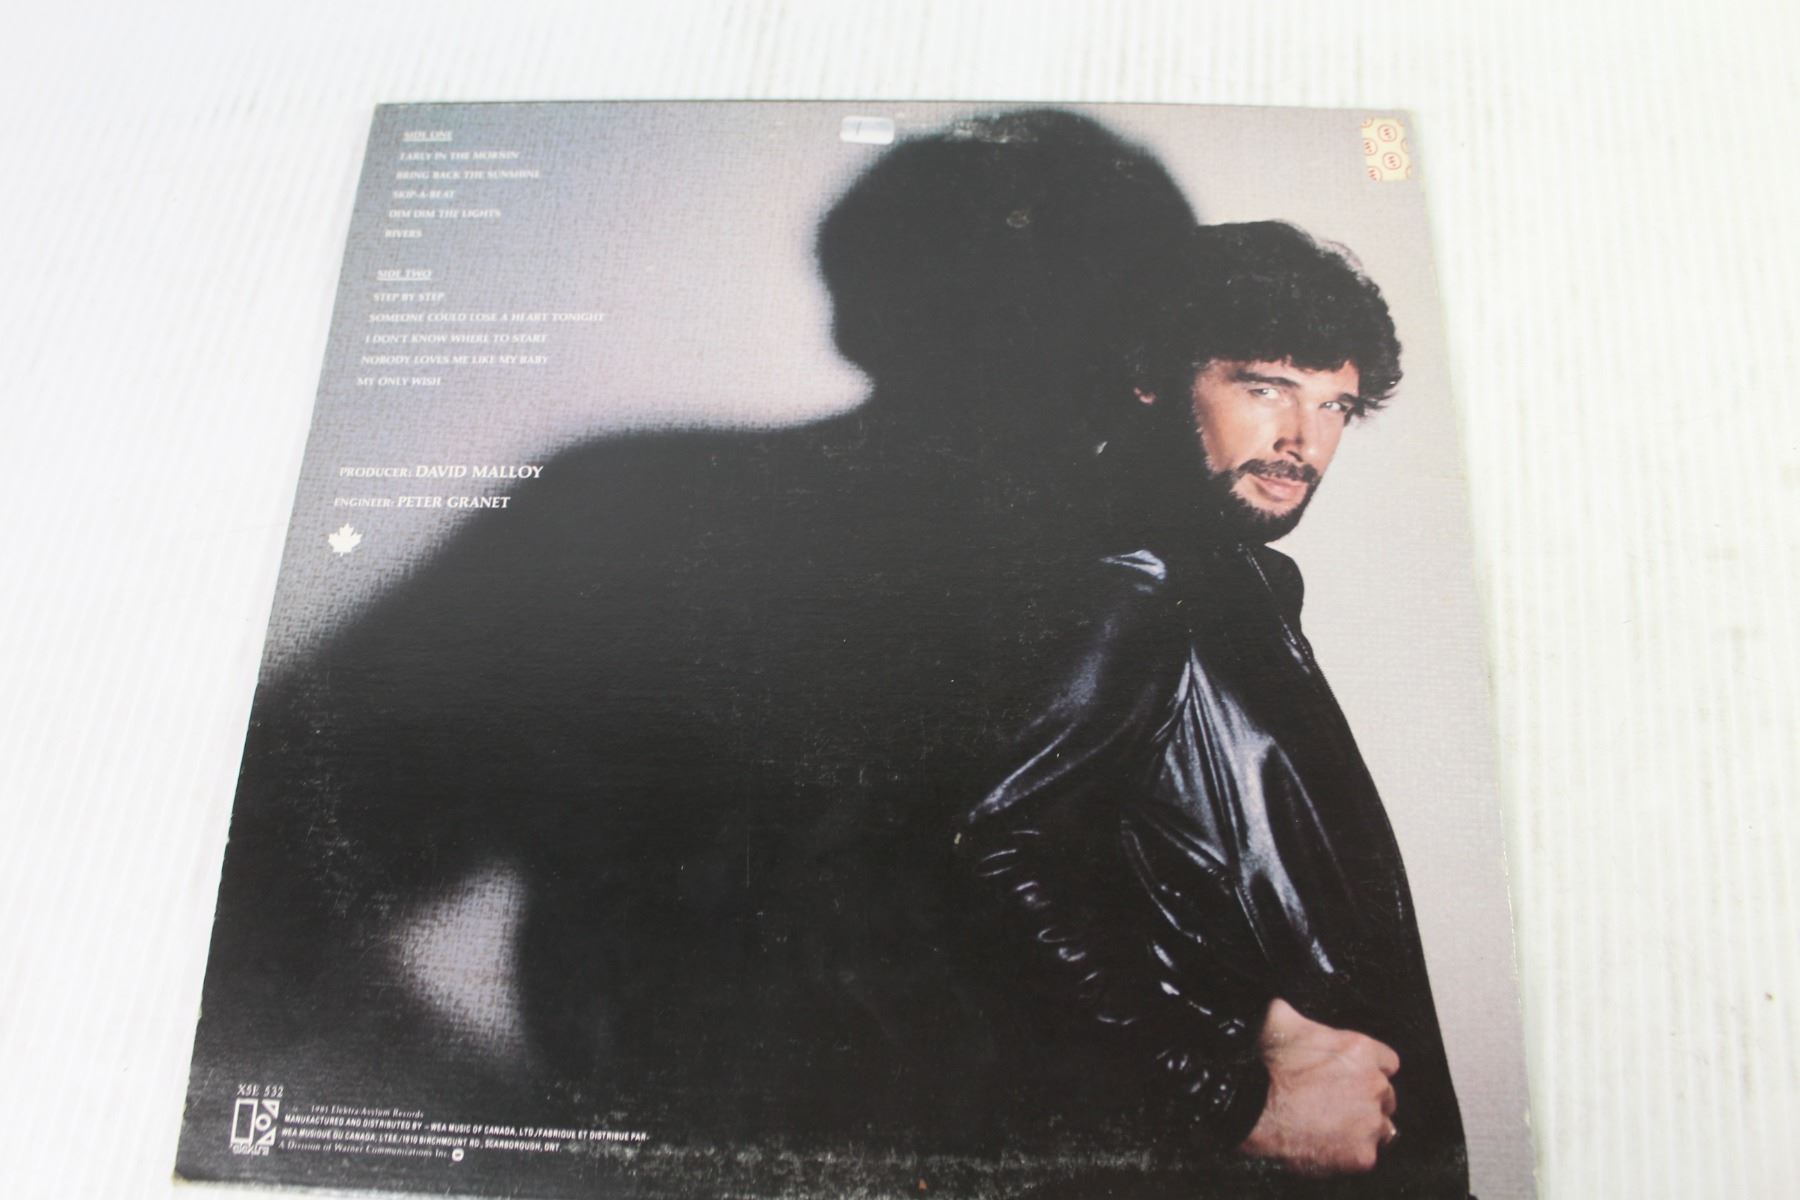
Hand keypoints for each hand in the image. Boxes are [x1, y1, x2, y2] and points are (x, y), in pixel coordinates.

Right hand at [1238, 997, 1399, 1175]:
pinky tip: (1326, 1147)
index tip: (1352, 1076)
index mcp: (1360, 1051)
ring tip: (1333, 1130)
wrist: (1252, 1110)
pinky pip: (1365, 1156)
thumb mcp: (1279, 1019)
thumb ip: (1294, 1011)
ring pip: (1381, 1128)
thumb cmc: (1266, 1066)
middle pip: (1386, 1096)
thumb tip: (1283, 1003)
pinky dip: (1348, 1155)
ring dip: (1363, 1129)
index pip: (1387, 1062)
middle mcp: (1373, 1085)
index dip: (1368, 1069)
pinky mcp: (1362, 1155)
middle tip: (1337, 1105)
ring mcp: (1370, 1122)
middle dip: (1366, 1100)